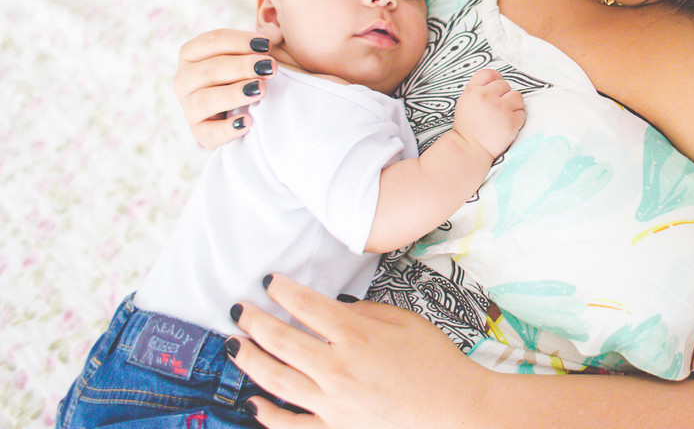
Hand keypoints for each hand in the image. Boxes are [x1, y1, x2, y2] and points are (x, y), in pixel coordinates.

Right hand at [174, 29, 274, 147]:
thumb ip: (264, 40)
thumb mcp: (255, 53)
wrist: (253, 110)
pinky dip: (227, 128)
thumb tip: (273, 33)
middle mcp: (184, 80)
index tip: (267, 44)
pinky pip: (209, 133)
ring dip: (234, 93)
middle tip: (269, 67)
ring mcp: (189, 107)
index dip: (239, 41)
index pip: (211, 42)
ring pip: (206, 100)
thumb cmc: (251, 73)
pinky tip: (248, 122)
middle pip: (209, 70)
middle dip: (241, 67)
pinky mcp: (200, 133)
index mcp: (192, 54)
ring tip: (261, 89)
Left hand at [228, 275, 491, 427]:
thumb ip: (365, 311)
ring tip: (234, 345)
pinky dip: (267, 414)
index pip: (305, 306)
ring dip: (249, 360)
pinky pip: (291, 424)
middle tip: (237, 309)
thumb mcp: (405, 321)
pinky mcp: (335, 428)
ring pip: (276, 379)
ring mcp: (332, 402)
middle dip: (253, 321)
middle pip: (280, 340)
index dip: (282, 290)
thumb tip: (333, 307)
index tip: (269, 282)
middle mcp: (337, 367)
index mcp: (356, 335)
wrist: (455, 407)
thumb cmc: (435, 361)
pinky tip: (252, 402)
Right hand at [451, 69, 525, 158]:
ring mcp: (500, 109)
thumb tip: (497, 81)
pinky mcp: (511, 122)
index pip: (489, 74)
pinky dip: (517, 120)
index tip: (497, 89)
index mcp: (473, 91)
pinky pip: (522, 113)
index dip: (495, 79)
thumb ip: (479, 89)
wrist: (470, 149)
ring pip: (517, 96)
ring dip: (514, 105)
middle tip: (497, 109)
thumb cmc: (469, 127)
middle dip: (504, 96)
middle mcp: (486, 97)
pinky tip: (506, 126)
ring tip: (504, 116)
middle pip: (505, 85)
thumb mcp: (466, 102)